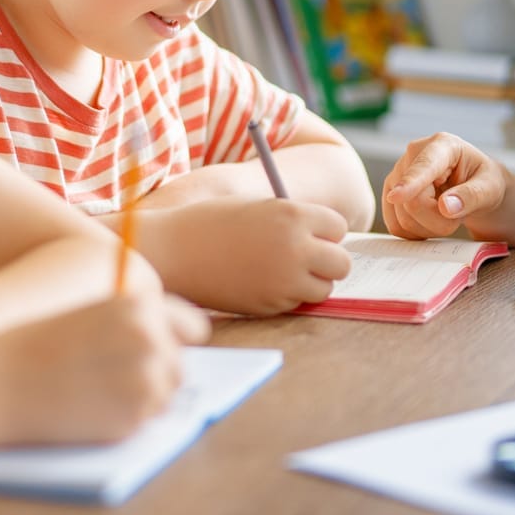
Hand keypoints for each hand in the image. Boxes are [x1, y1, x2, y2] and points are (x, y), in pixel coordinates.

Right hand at [0, 293, 209, 444]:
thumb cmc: (36, 343)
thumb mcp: (89, 315)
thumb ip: (132, 325)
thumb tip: (172, 346)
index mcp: (138, 307)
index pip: (192, 327)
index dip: (178, 340)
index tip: (168, 349)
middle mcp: (150, 341)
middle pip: (179, 368)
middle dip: (157, 374)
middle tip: (116, 379)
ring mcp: (144, 383)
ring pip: (164, 398)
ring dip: (142, 399)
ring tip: (95, 391)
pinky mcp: (131, 420)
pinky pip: (143, 422)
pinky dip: (124, 420)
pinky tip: (88, 408)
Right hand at [158, 197, 351, 315]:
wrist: (173, 251)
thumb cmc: (211, 223)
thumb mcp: (258, 208)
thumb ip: (294, 222)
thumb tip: (329, 244)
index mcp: (293, 215)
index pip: (338, 228)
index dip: (323, 231)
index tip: (305, 232)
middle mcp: (295, 248)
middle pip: (341, 263)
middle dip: (326, 261)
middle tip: (302, 258)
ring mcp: (284, 281)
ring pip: (324, 289)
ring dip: (310, 282)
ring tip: (280, 271)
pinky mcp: (270, 305)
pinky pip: (296, 303)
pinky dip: (286, 297)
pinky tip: (259, 282)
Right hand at [381, 134, 508, 239]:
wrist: (474, 187)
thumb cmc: (484, 181)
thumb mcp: (490, 187)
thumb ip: (472, 196)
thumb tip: (446, 207)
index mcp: (442, 145)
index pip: (424, 166)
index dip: (410, 182)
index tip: (396, 196)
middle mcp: (413, 156)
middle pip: (413, 202)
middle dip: (438, 221)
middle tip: (458, 215)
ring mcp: (397, 176)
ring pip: (403, 218)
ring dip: (430, 227)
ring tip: (446, 213)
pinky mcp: (389, 195)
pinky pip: (397, 226)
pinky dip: (417, 232)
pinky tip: (430, 220)